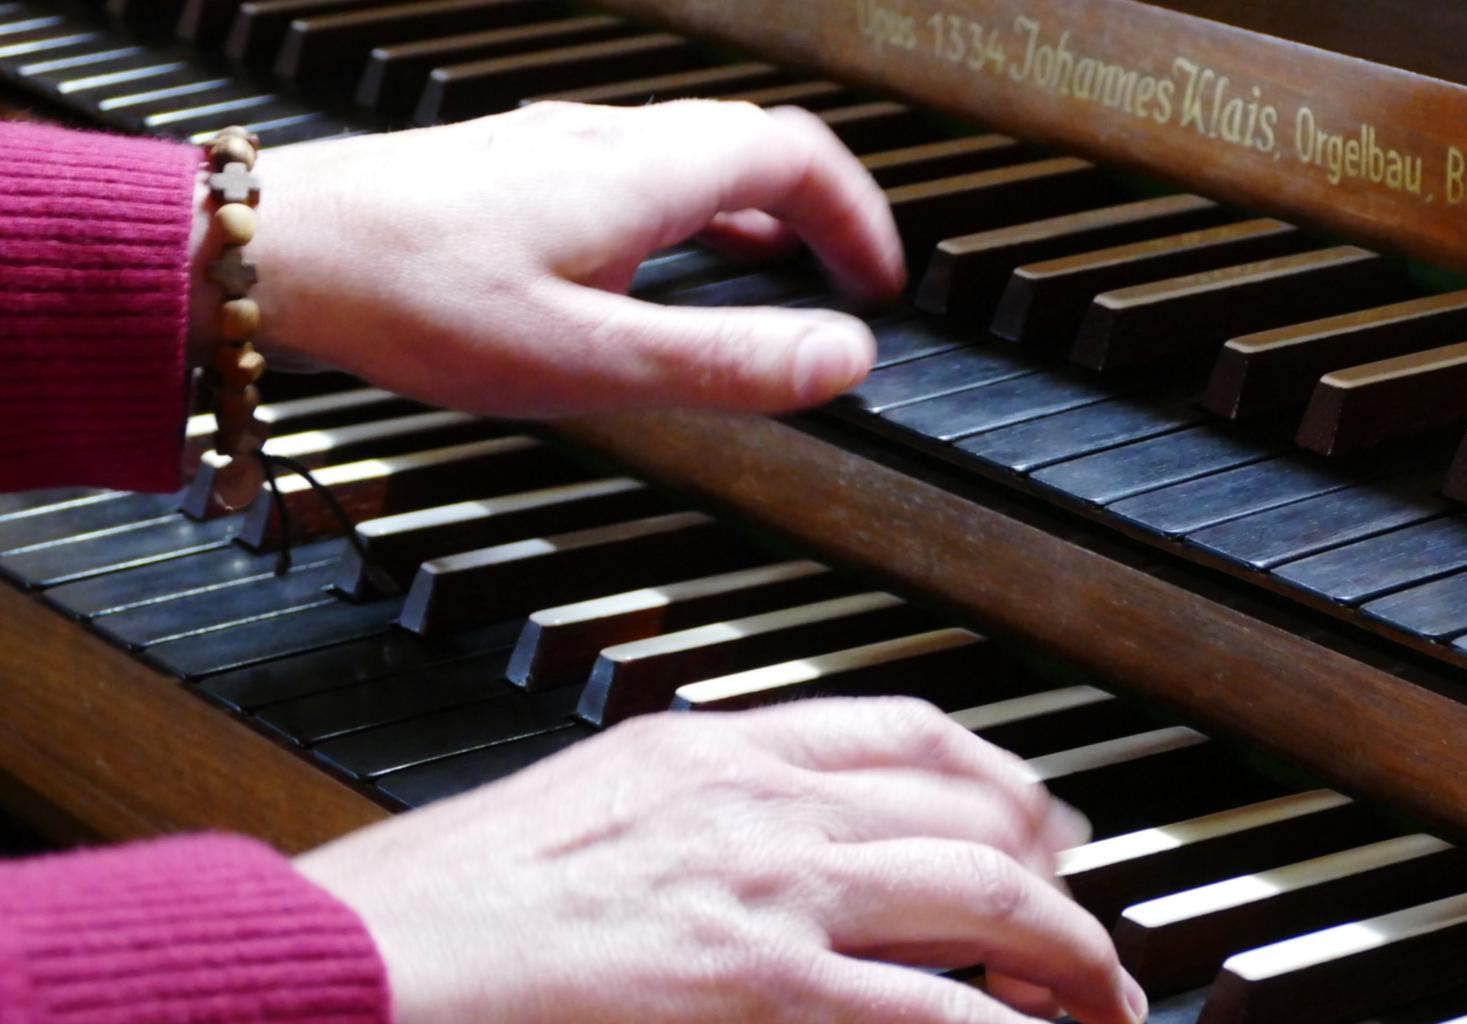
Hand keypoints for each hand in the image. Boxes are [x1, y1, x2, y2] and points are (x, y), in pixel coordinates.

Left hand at [194, 100, 903, 414]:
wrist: (270, 253)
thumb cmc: (409, 297)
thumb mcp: (589, 355)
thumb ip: (725, 362)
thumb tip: (841, 360)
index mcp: (645, 174)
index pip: (797, 159)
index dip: (857, 217)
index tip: (881, 281)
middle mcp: (605, 142)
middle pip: (750, 147)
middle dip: (815, 212)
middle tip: (843, 277)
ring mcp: (552, 150)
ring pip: (687, 157)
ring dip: (749, 212)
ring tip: (770, 273)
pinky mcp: (509, 174)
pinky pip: (630, 176)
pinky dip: (681, 217)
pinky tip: (650, 270)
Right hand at [295, 698, 1148, 1023]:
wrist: (352, 965)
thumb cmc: (430, 913)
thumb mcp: (574, 822)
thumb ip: (680, 822)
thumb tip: (746, 863)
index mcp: (706, 750)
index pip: (899, 731)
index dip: (993, 774)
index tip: (1034, 813)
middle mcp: (756, 801)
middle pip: (969, 806)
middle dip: (1057, 866)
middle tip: (1088, 925)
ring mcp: (769, 892)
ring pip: (986, 895)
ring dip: (1068, 953)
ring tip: (1101, 1001)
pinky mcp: (764, 988)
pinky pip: (941, 1011)